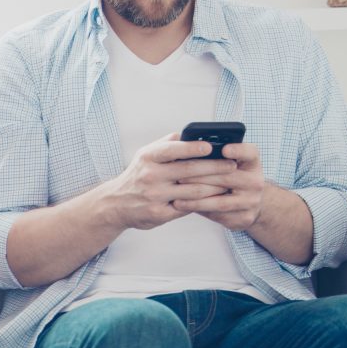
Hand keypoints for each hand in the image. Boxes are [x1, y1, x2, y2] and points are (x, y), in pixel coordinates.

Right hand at [96, 133, 232, 230]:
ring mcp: (155, 196)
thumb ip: (166, 143)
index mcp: (149, 158)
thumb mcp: (145, 155)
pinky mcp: (159, 213)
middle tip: (231, 165)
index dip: (193, 148)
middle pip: (189, 171)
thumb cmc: (137, 175)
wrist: (115, 204)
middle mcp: (151, 176)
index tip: (211, 146)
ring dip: (215, 186)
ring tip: (229, 182)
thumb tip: (189, 134)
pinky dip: (204, 202)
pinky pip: (187, 207)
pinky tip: (216, 199)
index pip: (173, 150)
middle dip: (214, 167)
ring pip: (193, 191)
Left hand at [170, 142, 264, 231]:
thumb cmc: (231, 179)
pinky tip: (184, 206)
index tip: (224, 149)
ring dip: (196, 199)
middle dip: (200, 177)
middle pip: (227, 177)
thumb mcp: (229, 165)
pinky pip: (217, 215)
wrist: (249, 203)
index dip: (238, 150)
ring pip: (220, 201)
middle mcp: (256, 181)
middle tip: (179, 175)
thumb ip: (214, 158)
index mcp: (252, 163)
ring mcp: (252, 201)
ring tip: (177, 196)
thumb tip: (186, 152)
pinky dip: (199, 210)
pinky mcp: (244, 218)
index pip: (250, 153)